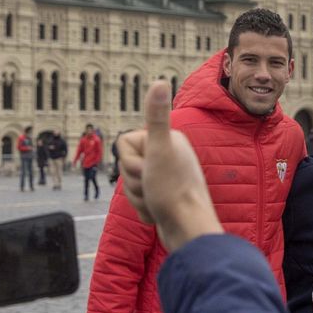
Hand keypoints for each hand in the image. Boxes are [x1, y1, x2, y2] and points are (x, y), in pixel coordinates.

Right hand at [119, 80, 221, 251]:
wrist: (188, 231)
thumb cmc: (173, 191)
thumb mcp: (160, 150)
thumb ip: (156, 117)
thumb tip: (159, 82)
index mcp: (170, 139)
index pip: (124, 144)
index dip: (130, 161)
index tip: (150, 169)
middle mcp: (171, 154)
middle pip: (126, 164)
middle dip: (133, 182)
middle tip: (155, 189)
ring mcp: (169, 176)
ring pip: (131, 184)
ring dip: (138, 197)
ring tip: (158, 203)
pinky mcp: (167, 197)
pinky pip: (140, 200)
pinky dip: (144, 210)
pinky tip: (159, 214)